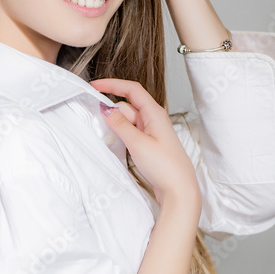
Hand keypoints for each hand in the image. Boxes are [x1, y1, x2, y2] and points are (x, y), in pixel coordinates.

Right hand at [89, 77, 200, 210]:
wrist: (179, 190)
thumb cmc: (166, 167)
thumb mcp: (138, 143)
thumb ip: (120, 124)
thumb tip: (106, 108)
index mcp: (154, 113)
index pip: (132, 89)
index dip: (112, 84)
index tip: (95, 85)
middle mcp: (153, 119)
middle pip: (127, 105)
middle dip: (112, 111)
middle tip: (98, 121)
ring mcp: (151, 131)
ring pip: (127, 120)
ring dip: (116, 124)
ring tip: (108, 137)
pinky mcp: (148, 143)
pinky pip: (130, 132)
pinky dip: (121, 134)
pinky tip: (116, 143)